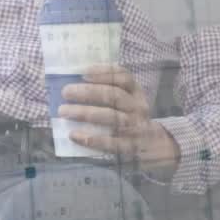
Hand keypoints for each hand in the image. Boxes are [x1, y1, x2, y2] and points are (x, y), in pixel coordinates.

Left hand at [59, 64, 179, 174]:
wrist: (155, 144)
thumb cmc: (131, 116)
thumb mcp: (128, 100)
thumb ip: (108, 90)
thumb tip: (76, 82)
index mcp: (136, 93)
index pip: (124, 77)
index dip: (104, 73)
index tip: (83, 73)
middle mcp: (138, 107)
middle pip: (114, 96)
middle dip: (88, 92)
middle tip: (65, 92)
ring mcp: (135, 127)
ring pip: (111, 117)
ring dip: (85, 113)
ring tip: (64, 111)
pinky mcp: (130, 147)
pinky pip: (111, 143)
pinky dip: (92, 139)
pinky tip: (74, 135)